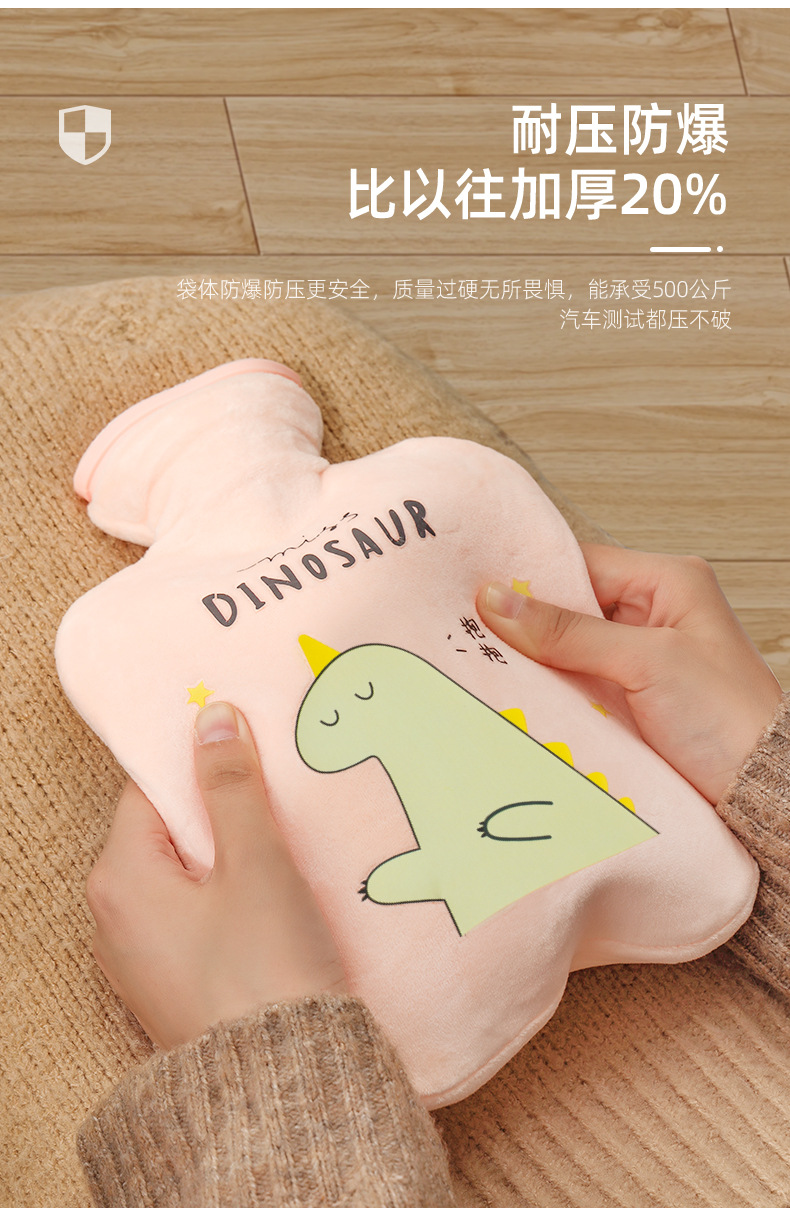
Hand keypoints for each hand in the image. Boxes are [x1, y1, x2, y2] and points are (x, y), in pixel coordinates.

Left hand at [87, 702, 347, 1049]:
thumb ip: (232, 786)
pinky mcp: (173, 986)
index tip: (249, 750)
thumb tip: (211, 715)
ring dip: (232, 857)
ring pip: (185, 877)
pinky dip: (230, 899)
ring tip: (285, 846)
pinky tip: (274, 899)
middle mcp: (113, 919)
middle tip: (278, 799)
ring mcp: (140, 959)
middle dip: (221, 812)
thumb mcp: (256, 862)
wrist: (284, 1089)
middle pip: (168, 833)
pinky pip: (195, 918)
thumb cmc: (266, 969)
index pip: (151, 791)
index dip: (201, 764)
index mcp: (119, 878)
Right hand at [477, 545, 782, 804]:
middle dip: (527, 624)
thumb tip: (497, 600)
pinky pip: (577, 683)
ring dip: (536, 663)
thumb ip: (569, 631)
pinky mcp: (630, 699)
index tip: (477, 593)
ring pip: (568, 648)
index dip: (530, 578)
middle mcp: (653, 613)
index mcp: (668, 582)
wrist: (760, 790)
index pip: (581, 563)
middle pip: (569, 607)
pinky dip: (551, 692)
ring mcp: (640, 658)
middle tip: (473, 634)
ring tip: (488, 666)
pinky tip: (520, 697)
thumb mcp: (645, 661)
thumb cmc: (726, 717)